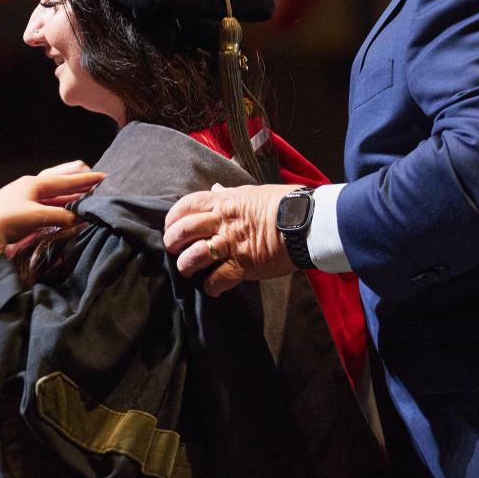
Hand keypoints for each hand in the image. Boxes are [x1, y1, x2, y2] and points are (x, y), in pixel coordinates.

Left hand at [0, 160, 104, 252]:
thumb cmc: (8, 220)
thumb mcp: (38, 216)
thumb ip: (60, 215)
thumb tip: (76, 218)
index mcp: (34, 183)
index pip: (66, 180)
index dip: (85, 180)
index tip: (103, 177)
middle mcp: (29, 186)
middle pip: (59, 179)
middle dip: (76, 181)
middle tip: (93, 182)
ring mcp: (22, 197)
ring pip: (52, 192)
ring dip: (68, 194)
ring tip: (82, 196)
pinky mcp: (18, 209)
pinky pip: (45, 202)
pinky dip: (58, 204)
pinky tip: (64, 209)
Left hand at [163, 183, 298, 295]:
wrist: (306, 221)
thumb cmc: (285, 204)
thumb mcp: (253, 192)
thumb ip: (231, 195)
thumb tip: (216, 189)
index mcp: (225, 202)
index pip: (187, 205)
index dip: (174, 217)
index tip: (172, 225)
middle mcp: (223, 222)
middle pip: (183, 231)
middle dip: (173, 242)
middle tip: (174, 249)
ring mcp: (231, 245)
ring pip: (193, 256)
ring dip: (186, 266)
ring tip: (189, 270)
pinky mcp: (242, 266)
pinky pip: (217, 279)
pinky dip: (211, 287)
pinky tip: (213, 288)